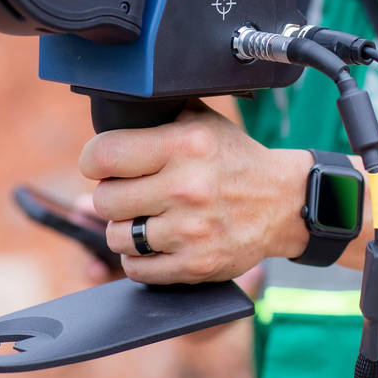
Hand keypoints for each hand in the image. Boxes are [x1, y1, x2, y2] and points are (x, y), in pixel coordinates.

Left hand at [79, 99, 311, 283]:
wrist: (283, 202)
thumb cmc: (234, 159)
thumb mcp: (202, 121)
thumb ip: (158, 114)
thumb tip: (111, 109)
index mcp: (185, 145)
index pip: (104, 155)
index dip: (93, 160)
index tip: (101, 164)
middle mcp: (187, 187)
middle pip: (105, 200)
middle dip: (111, 196)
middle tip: (128, 193)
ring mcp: (191, 231)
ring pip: (117, 237)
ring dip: (124, 229)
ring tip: (144, 218)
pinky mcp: (196, 265)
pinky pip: (137, 269)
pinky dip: (139, 258)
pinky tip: (155, 242)